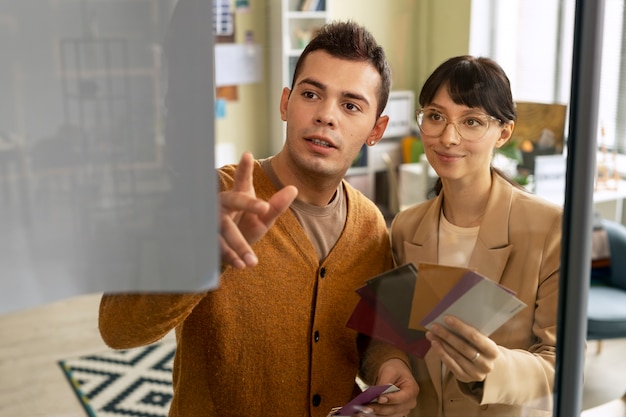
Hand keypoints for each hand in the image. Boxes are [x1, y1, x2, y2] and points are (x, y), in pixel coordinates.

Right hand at [220, 152, 297, 268]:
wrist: (223, 252)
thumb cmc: (243, 227)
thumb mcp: (262, 219)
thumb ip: (276, 206)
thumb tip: (293, 189)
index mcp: (237, 195)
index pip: (242, 180)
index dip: (245, 168)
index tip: (248, 155)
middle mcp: (222, 204)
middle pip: (234, 200)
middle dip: (248, 204)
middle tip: (264, 208)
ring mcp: (213, 221)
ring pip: (226, 229)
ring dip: (239, 245)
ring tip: (252, 261)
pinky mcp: (207, 238)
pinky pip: (218, 247)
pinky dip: (231, 257)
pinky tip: (242, 265)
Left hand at [358, 358, 417, 416]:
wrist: (395, 373)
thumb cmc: (394, 370)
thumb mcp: (390, 370)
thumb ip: (385, 382)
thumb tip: (379, 393)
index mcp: (412, 389)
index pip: (403, 397)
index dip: (391, 399)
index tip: (379, 398)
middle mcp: (410, 403)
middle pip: (394, 409)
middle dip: (379, 409)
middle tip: (365, 407)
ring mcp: (403, 410)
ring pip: (389, 416)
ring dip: (375, 414)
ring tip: (362, 412)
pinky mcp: (395, 414)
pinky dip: (375, 415)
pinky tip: (364, 414)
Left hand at [425, 315, 498, 382]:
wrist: (485, 365)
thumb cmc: (480, 347)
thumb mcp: (482, 340)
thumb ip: (471, 332)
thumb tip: (449, 320)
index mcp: (493, 351)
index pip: (475, 337)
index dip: (460, 327)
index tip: (446, 318)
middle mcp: (486, 364)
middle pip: (463, 347)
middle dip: (447, 335)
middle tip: (434, 326)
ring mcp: (475, 373)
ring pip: (455, 356)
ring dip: (441, 343)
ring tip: (431, 334)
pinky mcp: (465, 378)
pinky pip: (451, 365)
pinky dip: (441, 353)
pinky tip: (434, 344)